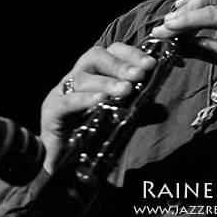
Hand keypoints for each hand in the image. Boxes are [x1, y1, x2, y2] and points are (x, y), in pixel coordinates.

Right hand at [39, 43, 156, 173]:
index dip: (132, 53)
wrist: (63, 164)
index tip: (152, 63)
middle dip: (120, 64)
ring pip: (82, 78)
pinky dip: (84, 99)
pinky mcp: (52, 111)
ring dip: (106, 82)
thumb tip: (164, 110)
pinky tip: (100, 101)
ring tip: (126, 89)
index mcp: (95, 74)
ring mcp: (62, 93)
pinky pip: (67, 101)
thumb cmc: (90, 134)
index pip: (112, 52)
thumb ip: (141, 113)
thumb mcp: (122, 120)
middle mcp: (77, 78)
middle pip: (95, 56)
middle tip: (139, 74)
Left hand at [149, 0, 216, 101]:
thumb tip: (182, 42)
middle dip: (187, 3)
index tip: (175, 17)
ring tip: (167, 26)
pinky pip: (211, 16)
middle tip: (169, 22)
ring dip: (184, 12)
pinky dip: (189, 20)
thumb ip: (206, 46)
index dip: (194, 3)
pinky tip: (175, 28)